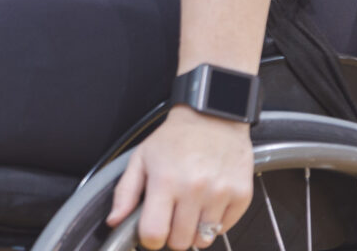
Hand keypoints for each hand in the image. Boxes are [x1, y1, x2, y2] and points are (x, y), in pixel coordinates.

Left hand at [107, 106, 254, 249]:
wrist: (213, 117)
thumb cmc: (175, 138)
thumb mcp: (141, 158)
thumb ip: (125, 192)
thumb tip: (114, 221)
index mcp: (165, 180)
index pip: (154, 233)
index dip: (149, 238)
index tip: (151, 231)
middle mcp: (194, 189)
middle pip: (180, 242)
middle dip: (171, 236)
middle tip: (171, 218)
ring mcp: (220, 194)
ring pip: (203, 240)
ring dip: (193, 231)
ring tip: (189, 210)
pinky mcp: (241, 196)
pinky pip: (224, 229)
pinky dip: (214, 223)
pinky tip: (207, 204)